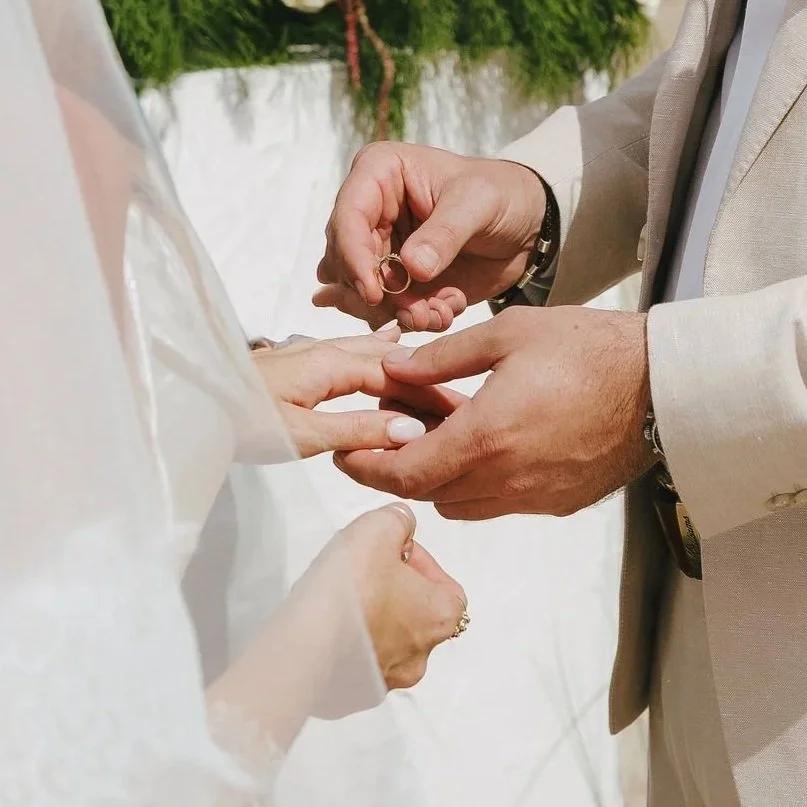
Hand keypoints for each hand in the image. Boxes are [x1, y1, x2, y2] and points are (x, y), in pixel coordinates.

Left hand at [252, 328, 464, 457]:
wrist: (190, 404)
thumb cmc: (239, 420)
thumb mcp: (301, 433)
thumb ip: (357, 428)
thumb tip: (411, 429)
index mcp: (330, 362)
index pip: (395, 372)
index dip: (427, 392)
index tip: (457, 412)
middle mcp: (325, 349)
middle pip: (387, 356)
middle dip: (421, 376)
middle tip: (453, 399)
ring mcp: (311, 352)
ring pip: (370, 353)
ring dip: (402, 369)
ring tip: (433, 384)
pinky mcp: (300, 363)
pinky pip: (351, 358)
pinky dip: (378, 365)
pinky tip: (386, 367)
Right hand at [313, 142, 545, 331]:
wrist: (525, 227)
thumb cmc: (501, 194)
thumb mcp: (478, 202)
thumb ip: (445, 233)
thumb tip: (410, 267)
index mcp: (378, 174)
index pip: (347, 218)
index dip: (353, 258)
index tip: (373, 292)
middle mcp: (370, 213)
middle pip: (345, 263)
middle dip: (379, 295)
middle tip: (418, 313)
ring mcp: (380, 250)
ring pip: (362, 293)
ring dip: (398, 312)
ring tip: (439, 314)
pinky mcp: (396, 282)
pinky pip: (388, 309)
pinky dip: (413, 319)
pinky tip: (444, 311)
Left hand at [334, 306, 653, 518]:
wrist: (660, 385)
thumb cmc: (589, 350)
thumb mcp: (508, 333)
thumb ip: (441, 357)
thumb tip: (393, 368)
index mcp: (487, 436)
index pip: (406, 472)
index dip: (367, 468)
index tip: (345, 453)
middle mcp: (506, 479)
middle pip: (428, 493)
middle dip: (397, 469)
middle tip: (386, 436)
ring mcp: (533, 497)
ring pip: (460, 504)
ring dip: (437, 477)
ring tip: (436, 436)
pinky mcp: (556, 503)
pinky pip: (496, 504)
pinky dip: (475, 484)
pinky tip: (484, 447)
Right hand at [340, 503, 466, 690]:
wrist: (305, 641)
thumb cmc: (351, 588)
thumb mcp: (381, 527)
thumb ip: (399, 521)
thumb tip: (401, 524)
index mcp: (439, 618)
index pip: (447, 588)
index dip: (421, 563)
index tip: (395, 551)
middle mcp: (418, 656)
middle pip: (416, 614)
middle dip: (392, 589)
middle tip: (364, 570)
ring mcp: (385, 679)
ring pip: (384, 640)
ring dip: (369, 617)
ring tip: (340, 595)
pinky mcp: (351, 693)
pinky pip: (355, 662)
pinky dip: (346, 643)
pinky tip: (326, 622)